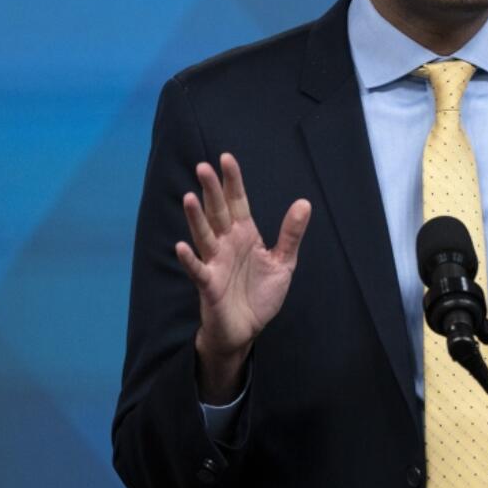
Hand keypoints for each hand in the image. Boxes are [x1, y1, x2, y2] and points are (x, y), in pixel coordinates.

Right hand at [176, 152, 310, 402]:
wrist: (247, 329)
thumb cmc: (260, 294)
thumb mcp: (283, 262)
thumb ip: (291, 234)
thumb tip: (304, 202)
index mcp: (245, 235)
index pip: (238, 202)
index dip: (232, 181)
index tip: (226, 158)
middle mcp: (227, 244)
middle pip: (218, 213)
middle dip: (211, 191)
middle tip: (203, 167)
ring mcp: (216, 263)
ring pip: (204, 236)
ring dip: (196, 218)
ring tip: (189, 197)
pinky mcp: (209, 285)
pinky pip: (198, 270)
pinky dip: (190, 259)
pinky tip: (183, 246)